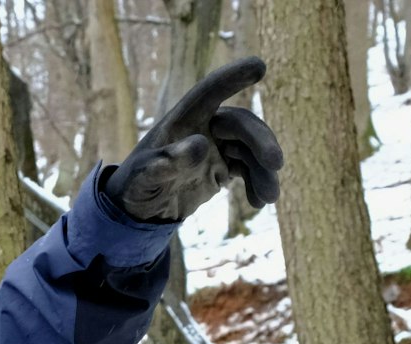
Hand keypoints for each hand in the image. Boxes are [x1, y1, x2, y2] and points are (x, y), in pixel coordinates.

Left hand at [104, 56, 282, 222]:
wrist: (139, 209)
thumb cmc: (134, 186)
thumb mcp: (144, 177)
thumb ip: (167, 162)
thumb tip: (201, 145)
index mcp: (182, 120)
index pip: (209, 92)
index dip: (232, 78)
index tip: (259, 66)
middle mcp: (203, 127)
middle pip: (240, 124)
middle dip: (260, 141)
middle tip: (276, 163)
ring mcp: (216, 146)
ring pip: (250, 148)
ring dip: (263, 169)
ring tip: (270, 198)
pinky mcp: (223, 166)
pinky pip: (248, 168)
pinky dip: (257, 182)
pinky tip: (259, 201)